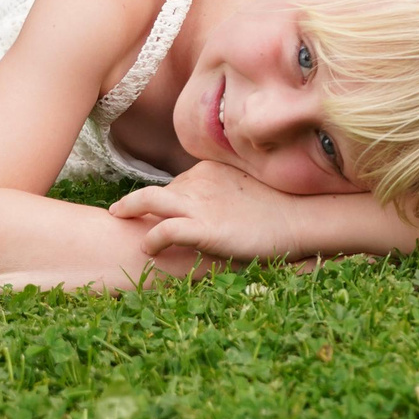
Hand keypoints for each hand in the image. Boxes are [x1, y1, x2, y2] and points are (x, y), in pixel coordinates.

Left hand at [111, 161, 310, 260]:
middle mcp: (200, 181)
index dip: (163, 200)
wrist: (301, 216)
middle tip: (121, 215)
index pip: (175, 183)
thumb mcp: (245, 191)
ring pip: (149, 199)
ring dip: (128, 209)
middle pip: (159, 191)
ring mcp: (200, 204)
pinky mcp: (204, 228)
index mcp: (209, 169)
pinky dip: (151, 239)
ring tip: (117, 218)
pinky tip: (148, 249)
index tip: (152, 212)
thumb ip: (225, 193)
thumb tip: (219, 206)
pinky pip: (164, 231)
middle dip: (140, 205)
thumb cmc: (280, 208)